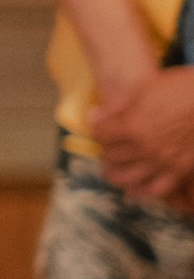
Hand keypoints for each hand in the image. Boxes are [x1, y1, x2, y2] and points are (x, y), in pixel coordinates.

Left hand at [90, 65, 193, 208]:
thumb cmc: (183, 89)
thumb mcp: (148, 88)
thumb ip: (119, 105)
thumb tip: (95, 116)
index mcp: (134, 125)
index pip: (100, 134)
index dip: (97, 129)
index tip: (100, 127)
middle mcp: (145, 148)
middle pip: (110, 156)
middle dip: (105, 150)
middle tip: (107, 146)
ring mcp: (162, 162)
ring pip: (126, 177)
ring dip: (115, 173)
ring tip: (113, 169)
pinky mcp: (179, 171)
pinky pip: (154, 189)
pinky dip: (141, 190)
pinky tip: (135, 186)